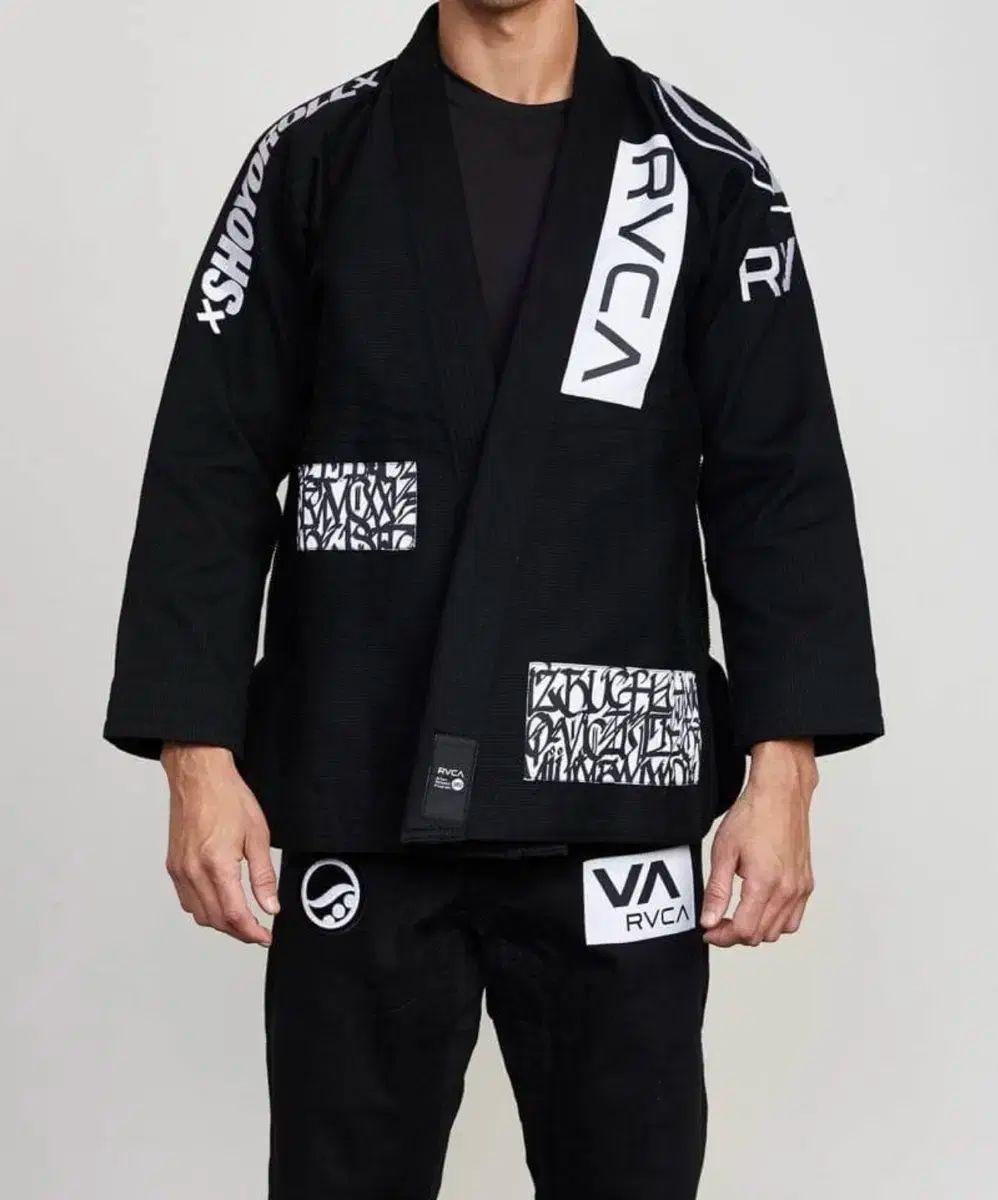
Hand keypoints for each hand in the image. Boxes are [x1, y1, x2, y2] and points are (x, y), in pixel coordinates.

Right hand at [163, 744, 278, 946]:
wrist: (199, 776)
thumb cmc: (228, 797)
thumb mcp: (258, 835)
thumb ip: (263, 876)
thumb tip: (270, 906)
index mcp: (217, 865)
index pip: (234, 915)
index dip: (252, 932)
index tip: (265, 937)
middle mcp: (193, 872)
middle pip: (215, 920)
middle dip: (238, 931)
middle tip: (258, 931)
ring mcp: (179, 870)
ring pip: (199, 914)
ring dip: (220, 923)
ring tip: (242, 918)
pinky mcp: (172, 866)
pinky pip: (187, 900)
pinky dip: (203, 909)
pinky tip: (219, 902)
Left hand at [701, 739, 816, 947]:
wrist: (780, 794)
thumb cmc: (754, 815)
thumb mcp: (724, 852)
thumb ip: (716, 891)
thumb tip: (709, 919)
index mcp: (765, 883)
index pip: (745, 931)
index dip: (722, 936)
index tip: (709, 931)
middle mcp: (787, 889)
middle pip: (761, 935)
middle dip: (736, 934)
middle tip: (718, 921)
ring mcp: (800, 887)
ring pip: (779, 931)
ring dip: (757, 929)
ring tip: (737, 914)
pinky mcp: (806, 883)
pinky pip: (794, 918)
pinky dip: (777, 921)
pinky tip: (761, 907)